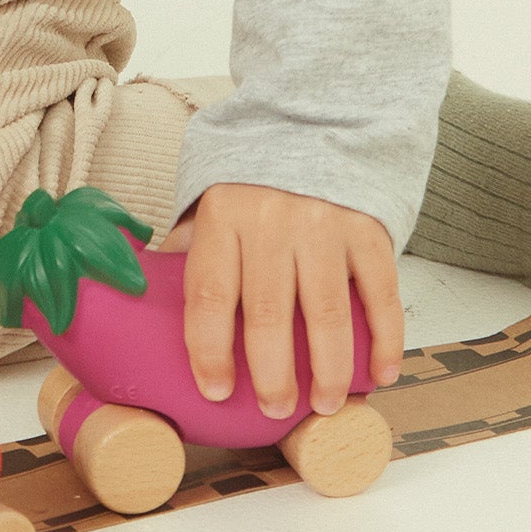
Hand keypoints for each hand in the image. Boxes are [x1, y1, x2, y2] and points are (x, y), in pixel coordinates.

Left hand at [162, 183, 401, 416]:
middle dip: (271, 374)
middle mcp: (273, 221)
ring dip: (328, 371)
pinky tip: (379, 376)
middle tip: (274, 410)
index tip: (215, 390)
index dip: (209, 349)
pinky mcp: (369, 230)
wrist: (319, 121)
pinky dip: (384, 341)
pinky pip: (380, 294)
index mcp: (224, 216)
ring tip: (324, 405)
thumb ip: (190, 247)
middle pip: (268, 313)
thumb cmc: (257, 182)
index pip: (209, 293)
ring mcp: (325, 225)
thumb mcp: (212, 200)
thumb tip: (146, 296)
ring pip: (327, 313)